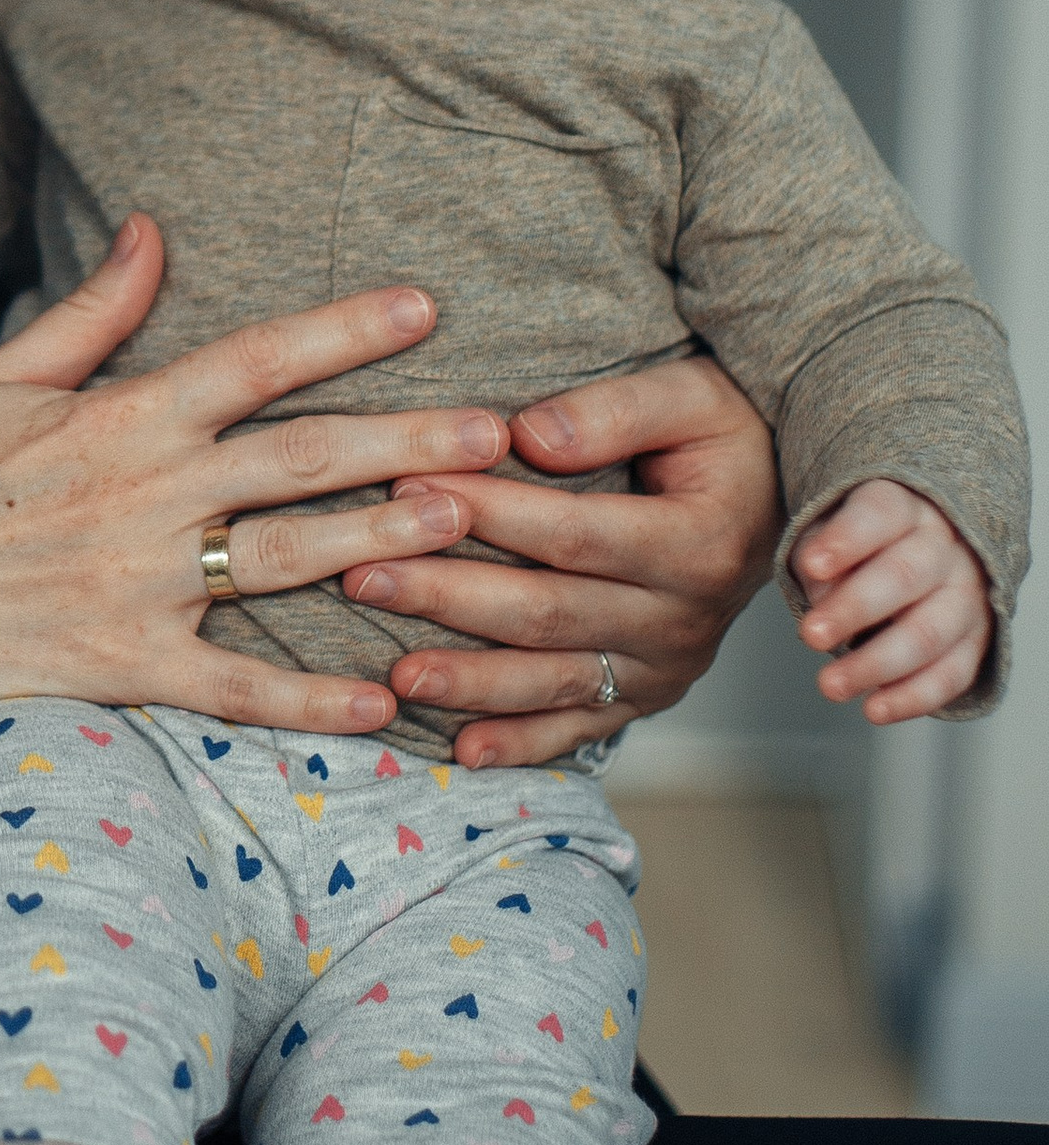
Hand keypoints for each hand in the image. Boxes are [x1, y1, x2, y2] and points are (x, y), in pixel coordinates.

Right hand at [0, 220, 507, 739]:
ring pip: (289, 560)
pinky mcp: (119, 665)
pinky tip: (385, 707)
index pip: (255, 360)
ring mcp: (138, 584)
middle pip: (303, 458)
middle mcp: (145, 495)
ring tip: (473, 527)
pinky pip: (233, 691)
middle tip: (503, 430)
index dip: (345, 331)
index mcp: (121, 417)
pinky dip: (309, 703)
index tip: (426, 306)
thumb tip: (154, 229)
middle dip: (412, 438)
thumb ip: (94, 310)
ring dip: (386, 541)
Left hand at [336, 355, 779, 768]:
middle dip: (448, 597)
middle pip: (548, 613)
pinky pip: (580, 726)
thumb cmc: (726, 434)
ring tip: (396, 674)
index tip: (407, 484)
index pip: (574, 533)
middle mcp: (686, 618)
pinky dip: (521, 742)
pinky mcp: (649, 695)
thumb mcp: (693, 394)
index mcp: (700, 542)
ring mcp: (668, 667)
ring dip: (470, 681)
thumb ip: (614, 411)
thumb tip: (528, 435)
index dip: (490, 514)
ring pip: (554, 680)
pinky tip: (463, 750)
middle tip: (362, 577)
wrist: (782, 499)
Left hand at [792, 479, 992, 720]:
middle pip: (904, 575)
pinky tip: (874, 710)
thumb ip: (820, 560)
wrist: (919, 550)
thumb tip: (824, 598)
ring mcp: (967, 593)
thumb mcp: (828, 535)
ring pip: (928, 632)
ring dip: (877, 664)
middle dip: (854, 609)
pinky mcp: (977, 638)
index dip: (847, 540)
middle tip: (810, 636)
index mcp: (903, 506)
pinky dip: (912, 697)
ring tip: (830, 685)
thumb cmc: (858, 545)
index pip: (880, 514)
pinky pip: (953, 674)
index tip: (811, 565)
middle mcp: (944, 546)